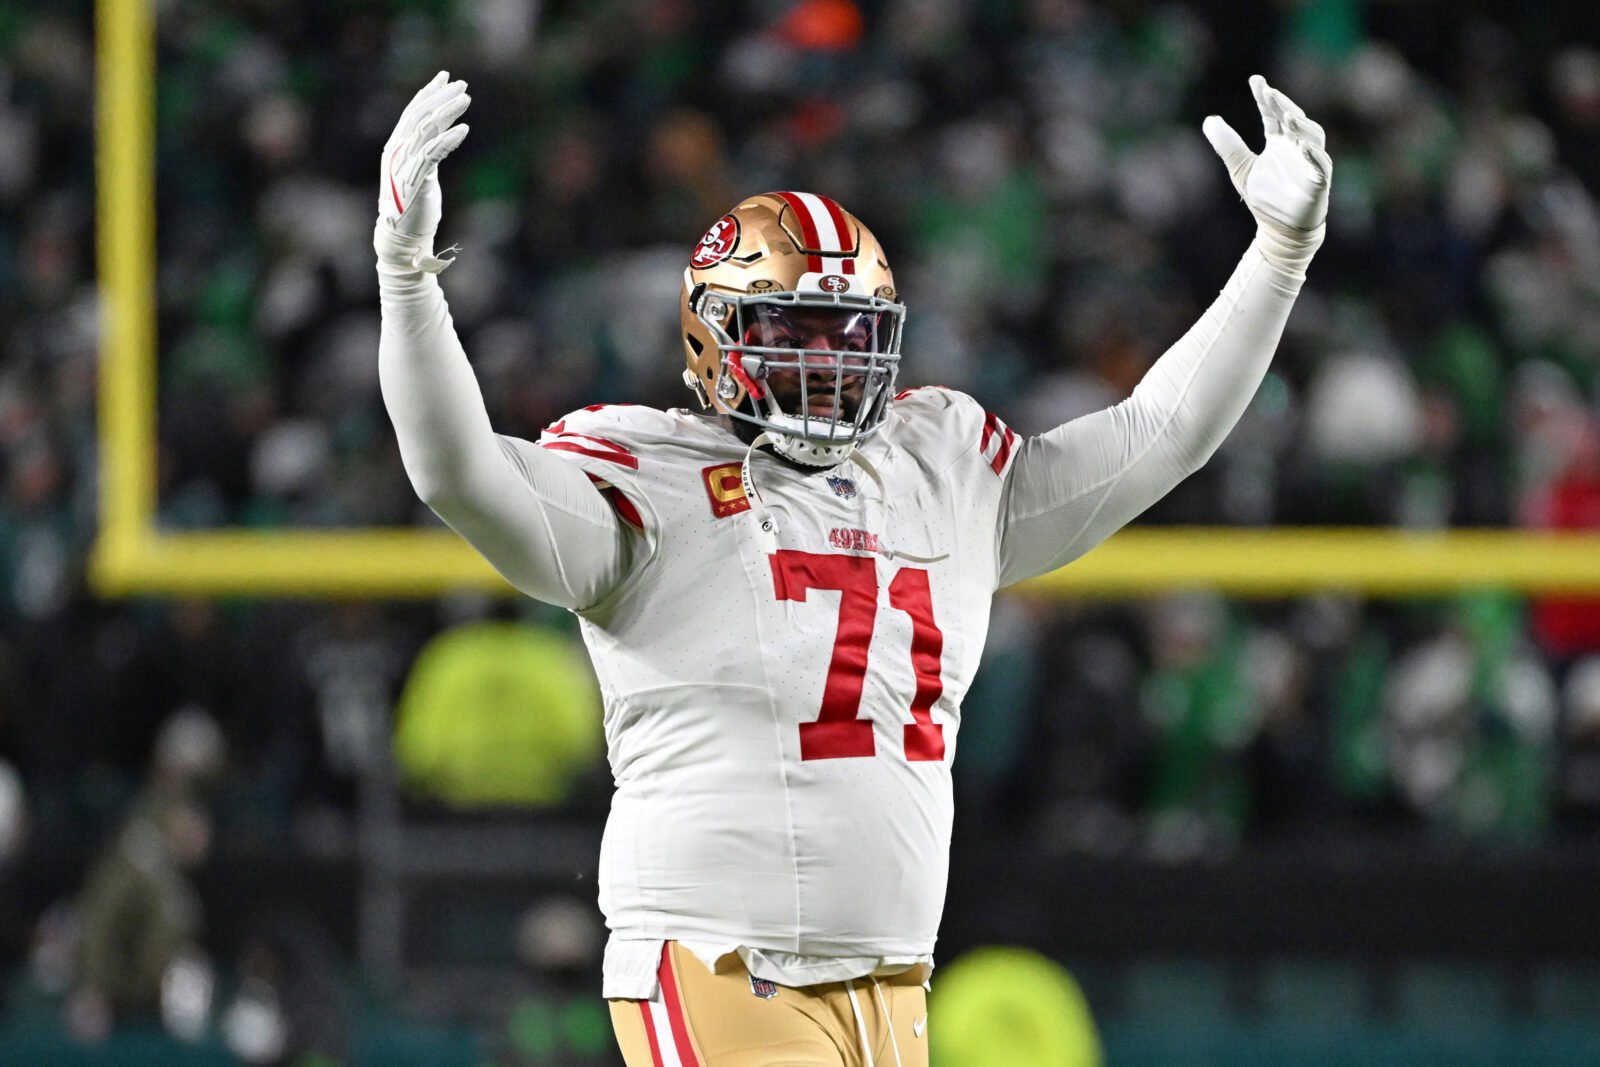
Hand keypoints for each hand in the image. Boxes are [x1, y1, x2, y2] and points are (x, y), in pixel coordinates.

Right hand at [377, 71, 470, 258]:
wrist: (402, 236)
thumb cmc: (414, 206)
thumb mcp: (422, 170)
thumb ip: (429, 148)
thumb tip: (444, 128)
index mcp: (397, 147)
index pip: (412, 111)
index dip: (429, 93)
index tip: (445, 77)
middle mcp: (398, 151)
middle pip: (420, 115)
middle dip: (441, 97)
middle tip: (462, 85)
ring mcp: (405, 165)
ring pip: (426, 129)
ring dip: (447, 112)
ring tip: (466, 100)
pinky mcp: (416, 180)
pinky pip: (433, 153)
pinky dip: (448, 139)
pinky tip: (464, 130)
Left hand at [1203, 76, 1330, 253]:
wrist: (1280, 231)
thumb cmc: (1265, 198)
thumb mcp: (1240, 168)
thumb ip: (1227, 145)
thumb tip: (1209, 119)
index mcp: (1278, 142)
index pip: (1272, 114)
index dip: (1265, 98)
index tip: (1256, 80)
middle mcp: (1296, 147)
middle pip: (1292, 119)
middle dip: (1282, 105)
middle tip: (1268, 92)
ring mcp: (1310, 162)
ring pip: (1311, 136)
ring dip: (1300, 126)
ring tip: (1286, 117)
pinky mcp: (1319, 181)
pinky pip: (1321, 165)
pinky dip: (1313, 154)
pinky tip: (1303, 145)